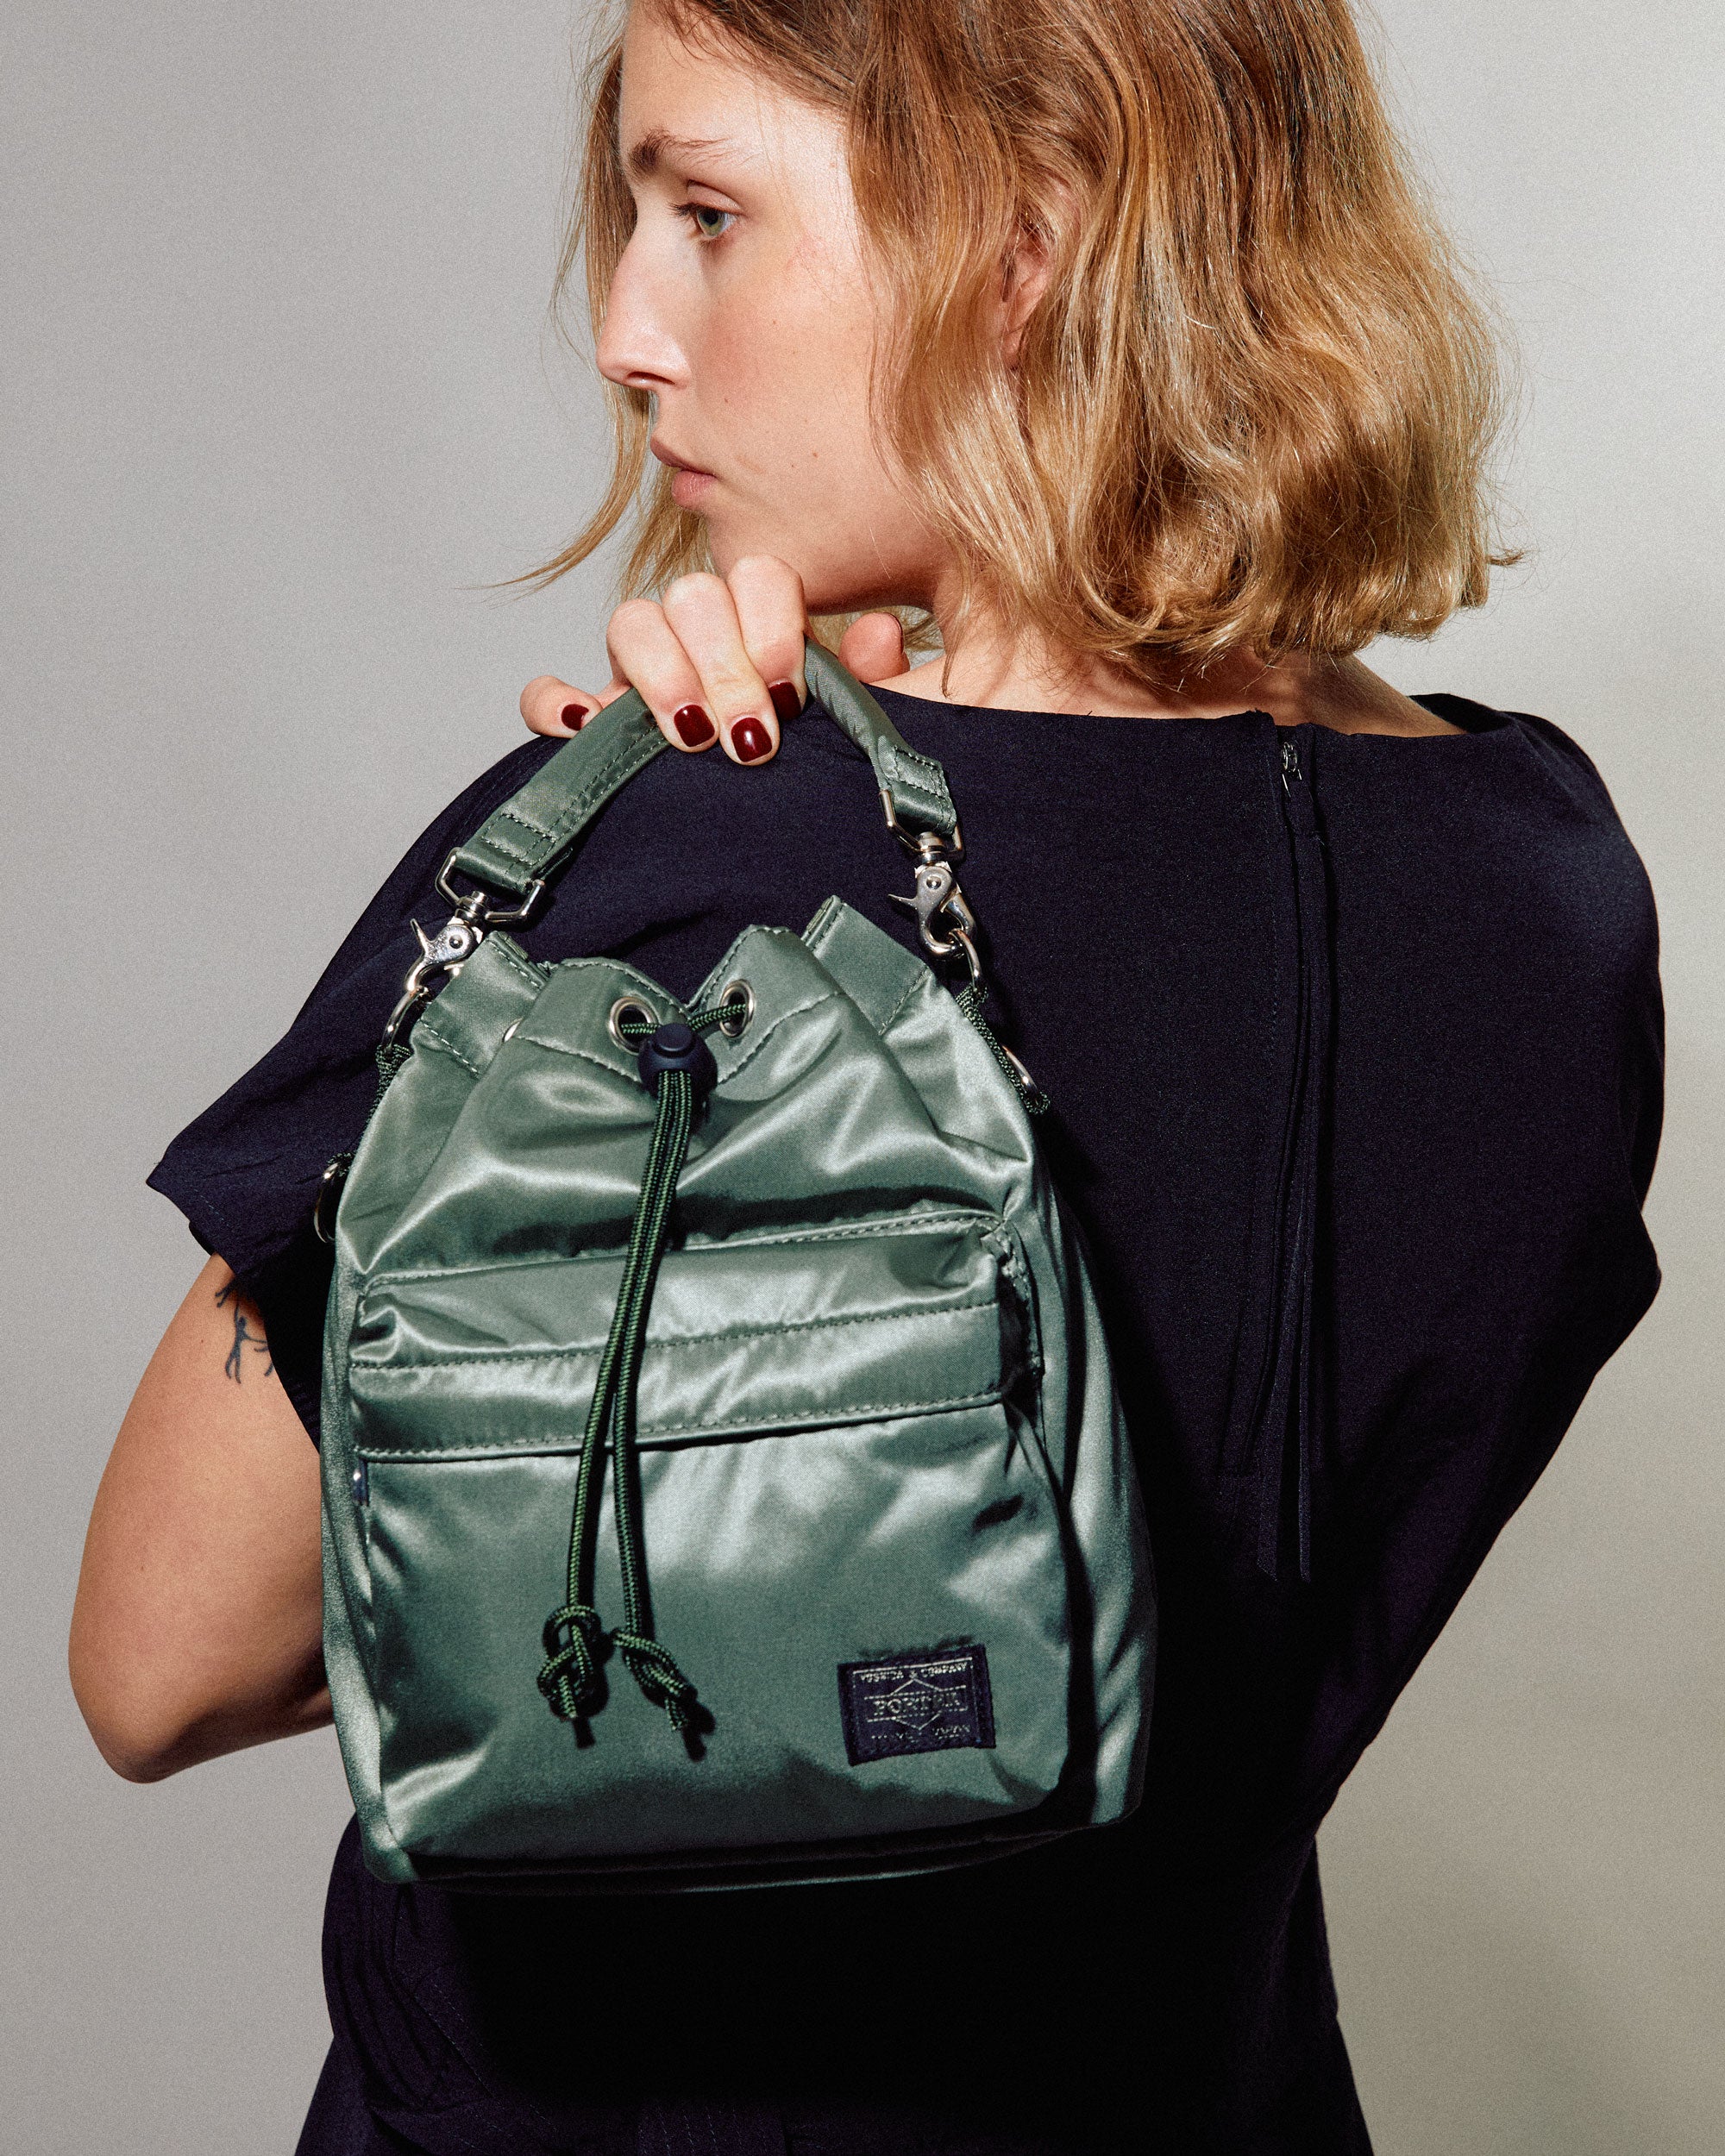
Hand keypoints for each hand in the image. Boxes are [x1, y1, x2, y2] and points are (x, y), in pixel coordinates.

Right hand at [519, 556, 909, 764]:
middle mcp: (697, 637)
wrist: (771, 845)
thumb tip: (879, 635)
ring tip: (691, 737)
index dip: (772, 628)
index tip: (791, 693)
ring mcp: (638, 674)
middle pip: (694, 596)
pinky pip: (550, 695)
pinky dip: (558, 705)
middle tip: (751, 739)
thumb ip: (870, 683)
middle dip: (724, 667)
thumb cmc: (811, 775)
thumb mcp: (852, 732)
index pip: (758, 577)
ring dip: (661, 675)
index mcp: (761, 626)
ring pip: (630, 621)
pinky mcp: (590, 723)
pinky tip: (588, 729)